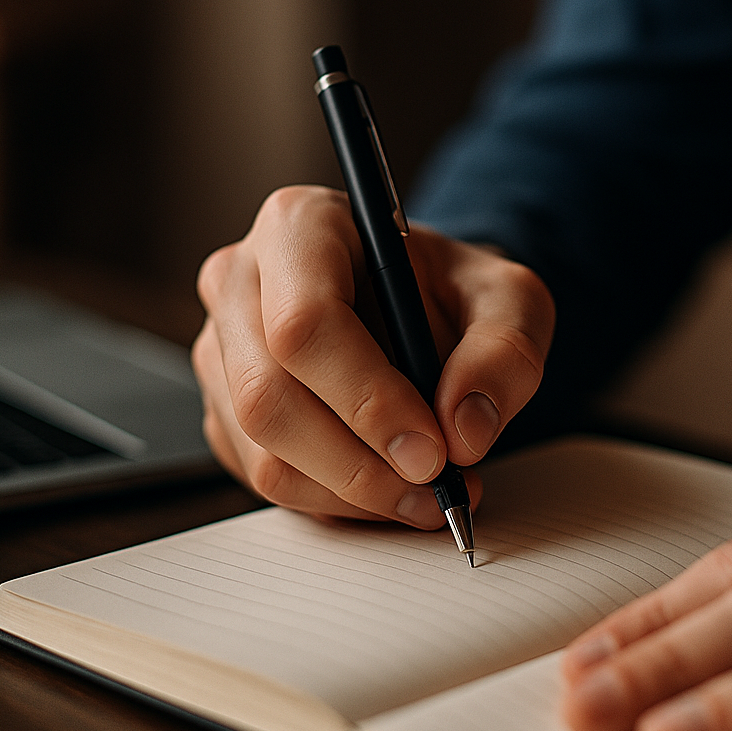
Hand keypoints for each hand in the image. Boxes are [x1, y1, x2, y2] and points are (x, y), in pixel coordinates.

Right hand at [193, 185, 554, 524]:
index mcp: (299, 227)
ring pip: (262, 452)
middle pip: (269, 397)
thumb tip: (463, 431)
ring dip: (353, 494)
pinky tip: (391, 490)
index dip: (368, 400)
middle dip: (360, 463)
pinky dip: (336, 503)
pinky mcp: (224, 411)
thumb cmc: (455, 291)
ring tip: (428, 495)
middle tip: (436, 487)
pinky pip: (265, 478)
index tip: (433, 450)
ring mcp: (221, 351)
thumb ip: (504, 353)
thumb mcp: (511, 299)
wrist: (425, 307)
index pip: (305, 324)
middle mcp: (240, 282)